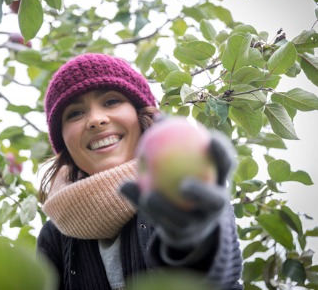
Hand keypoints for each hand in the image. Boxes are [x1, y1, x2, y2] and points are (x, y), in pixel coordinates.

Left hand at [120, 129, 235, 248]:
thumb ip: (169, 140)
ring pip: (184, 220)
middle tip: (183, 184)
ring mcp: (200, 224)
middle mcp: (215, 205)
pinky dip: (145, 209)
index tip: (208, 138)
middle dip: (202, 194)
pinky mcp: (181, 236)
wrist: (184, 216)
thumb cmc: (182, 175)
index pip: (226, 166)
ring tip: (149, 195)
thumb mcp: (179, 160)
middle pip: (215, 202)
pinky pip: (161, 225)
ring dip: (166, 209)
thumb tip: (157, 117)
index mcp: (219, 181)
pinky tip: (127, 190)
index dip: (222, 153)